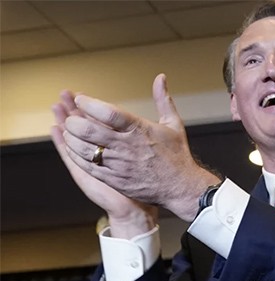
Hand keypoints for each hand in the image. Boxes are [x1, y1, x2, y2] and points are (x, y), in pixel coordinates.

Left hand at [58, 74, 219, 221]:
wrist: (182, 187)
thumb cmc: (177, 155)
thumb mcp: (173, 124)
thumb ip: (163, 99)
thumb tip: (160, 78)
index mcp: (139, 129)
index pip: (108, 113)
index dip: (89, 104)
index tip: (81, 99)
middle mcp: (127, 146)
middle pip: (89, 130)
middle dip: (74, 121)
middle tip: (72, 118)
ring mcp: (119, 164)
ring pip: (84, 149)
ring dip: (72, 139)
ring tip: (71, 132)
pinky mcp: (115, 179)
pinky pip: (88, 167)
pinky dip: (76, 156)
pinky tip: (75, 150)